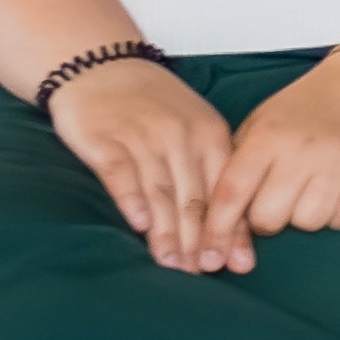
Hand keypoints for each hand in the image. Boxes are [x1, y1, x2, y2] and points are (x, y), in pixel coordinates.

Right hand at [51, 58, 237, 264]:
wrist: (101, 66)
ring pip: (160, 190)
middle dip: (200, 239)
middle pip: (193, 196)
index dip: (231, 230)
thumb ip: (209, 169)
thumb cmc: (153, 105)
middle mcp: (180, 136)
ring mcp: (142, 136)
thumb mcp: (194, 127)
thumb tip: (228, 227)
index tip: (237, 265)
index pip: (225, 190)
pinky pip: (120, 172)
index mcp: (209, 135)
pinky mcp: (105, 139)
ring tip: (174, 264)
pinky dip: (131, 198)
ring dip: (167, 231)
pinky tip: (139, 225)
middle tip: (204, 273)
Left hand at [187, 45, 339, 262]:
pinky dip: (339, 215)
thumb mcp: (261, 123)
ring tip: (311, 189)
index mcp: (268, 137)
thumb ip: (238, 164)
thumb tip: (217, 217)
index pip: (232, 192)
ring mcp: (339, 167)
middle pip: (269, 218)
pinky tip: (338, 192)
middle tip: (277, 199)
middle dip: (267, 219)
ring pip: (308, 224)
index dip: (217, 229)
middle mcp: (302, 153)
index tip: (209, 256)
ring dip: (305, 216)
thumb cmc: (305, 109)